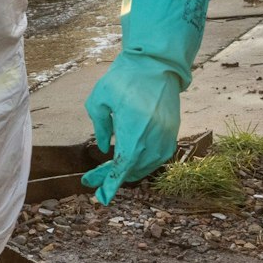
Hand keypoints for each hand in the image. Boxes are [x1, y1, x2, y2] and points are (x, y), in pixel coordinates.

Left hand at [81, 54, 182, 204]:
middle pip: (131, 171)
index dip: (109, 186)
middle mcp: (153, 141)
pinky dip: (141, 162)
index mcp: (134, 134)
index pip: (121, 170)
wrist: (157, 65)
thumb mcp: (99, 99)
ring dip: (126, 171)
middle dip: (111, 177)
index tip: (100, 198)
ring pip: (145, 167)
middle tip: (91, 178)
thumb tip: (103, 148)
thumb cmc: (125, 79)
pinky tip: (128, 159)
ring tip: (107, 169)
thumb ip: (99, 126)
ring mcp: (165, 140)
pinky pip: (155, 158)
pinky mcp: (171, 135)